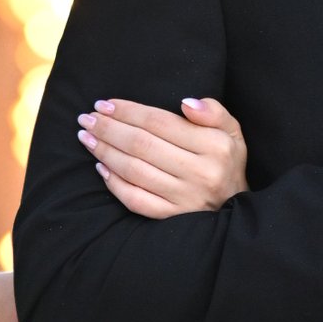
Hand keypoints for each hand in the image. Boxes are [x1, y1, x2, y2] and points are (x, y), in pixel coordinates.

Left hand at [78, 95, 248, 217]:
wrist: (236, 206)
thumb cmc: (227, 161)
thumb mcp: (231, 130)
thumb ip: (213, 111)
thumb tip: (185, 103)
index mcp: (214, 146)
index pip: (159, 122)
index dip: (128, 111)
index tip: (105, 104)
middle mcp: (200, 173)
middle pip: (142, 145)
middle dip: (109, 129)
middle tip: (87, 119)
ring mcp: (185, 199)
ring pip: (134, 171)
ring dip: (105, 152)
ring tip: (87, 137)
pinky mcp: (173, 218)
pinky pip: (136, 200)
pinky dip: (115, 184)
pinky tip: (100, 168)